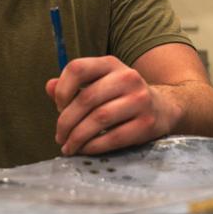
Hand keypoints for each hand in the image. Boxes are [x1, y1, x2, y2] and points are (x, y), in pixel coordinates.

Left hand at [45, 56, 177, 155]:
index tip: (58, 107)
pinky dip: (94, 146)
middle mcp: (127, 77)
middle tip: (59, 136)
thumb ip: (74, 85)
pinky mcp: (147, 123)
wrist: (164, 108)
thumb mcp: (100, 84)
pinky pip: (113, 137)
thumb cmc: (122, 96)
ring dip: (77, 137)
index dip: (62, 89)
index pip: (77, 68)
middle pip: (86, 99)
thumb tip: (48, 86)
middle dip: (66, 121)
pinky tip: (85, 149)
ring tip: (69, 146)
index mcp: (110, 64)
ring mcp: (140, 100)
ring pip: (99, 119)